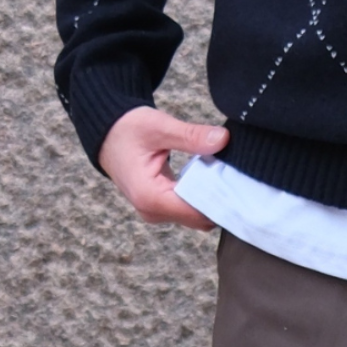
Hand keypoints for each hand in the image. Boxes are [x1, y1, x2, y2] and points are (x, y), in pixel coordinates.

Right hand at [99, 106, 228, 228]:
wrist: (107, 133)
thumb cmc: (128, 129)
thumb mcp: (159, 126)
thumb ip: (191, 136)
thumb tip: (222, 139)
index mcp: (150, 197)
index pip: (197, 212)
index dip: (220, 200)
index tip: (239, 184)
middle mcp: (152, 211)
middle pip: (199, 219)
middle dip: (219, 201)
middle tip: (236, 177)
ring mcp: (155, 213)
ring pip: (196, 217)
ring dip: (212, 200)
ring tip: (224, 176)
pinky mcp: (160, 208)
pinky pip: (189, 211)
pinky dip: (202, 198)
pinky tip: (211, 179)